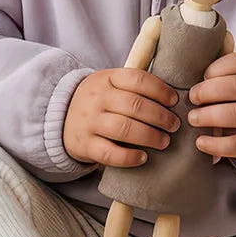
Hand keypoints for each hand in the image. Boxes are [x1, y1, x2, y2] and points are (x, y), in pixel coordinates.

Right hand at [64, 67, 180, 167]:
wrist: (61, 118)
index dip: (160, 90)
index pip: (137, 79)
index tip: (174, 101)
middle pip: (134, 105)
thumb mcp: (110, 84)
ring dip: (149, 136)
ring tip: (164, 141)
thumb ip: (134, 86)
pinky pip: (109, 153)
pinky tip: (143, 157)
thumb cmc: (99, 101)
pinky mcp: (85, 145)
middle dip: (160, 116)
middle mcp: (96, 98)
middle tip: (174, 125)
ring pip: (123, 128)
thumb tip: (173, 97)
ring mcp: (89, 122)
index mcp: (106, 78)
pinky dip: (129, 157)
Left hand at [188, 52, 235, 164]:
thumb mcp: (234, 86)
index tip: (203, 77)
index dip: (217, 68)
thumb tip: (184, 76)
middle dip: (208, 91)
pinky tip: (200, 142)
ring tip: (193, 118)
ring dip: (209, 116)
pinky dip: (215, 144)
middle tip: (192, 98)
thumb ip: (216, 78)